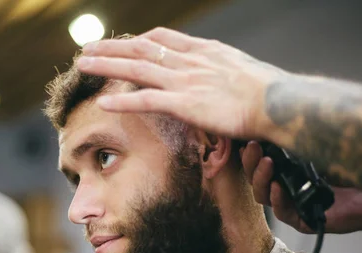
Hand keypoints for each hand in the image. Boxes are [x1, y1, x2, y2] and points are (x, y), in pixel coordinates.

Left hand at [77, 27, 285, 139]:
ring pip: (137, 69)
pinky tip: (103, 102)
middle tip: (88, 49)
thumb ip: (221, 69)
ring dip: (107, 66)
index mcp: (203, 51)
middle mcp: (189, 61)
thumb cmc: (268, 91)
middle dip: (112, 48)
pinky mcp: (185, 104)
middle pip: (142, 48)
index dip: (138, 40)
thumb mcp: (242, 69)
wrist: (278, 102)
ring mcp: (185, 81)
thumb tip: (215, 76)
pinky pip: (146, 101)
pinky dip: (123, 101)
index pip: (162, 38)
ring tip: (83, 65)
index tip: (122, 43)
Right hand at [241, 141, 361, 233]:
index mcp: (282, 173)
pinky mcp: (301, 220)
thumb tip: (275, 123)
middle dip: (251, 162)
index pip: (256, 164)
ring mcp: (290, 206)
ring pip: (263, 195)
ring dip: (261, 179)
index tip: (247, 139)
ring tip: (267, 163)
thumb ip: (296, 143)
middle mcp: (282, 189)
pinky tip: (279, 187)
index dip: (248, 153)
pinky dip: (278, 199)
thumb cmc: (347, 173)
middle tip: (253, 146)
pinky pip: (282, 211)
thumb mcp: (318, 152)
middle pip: (254, 179)